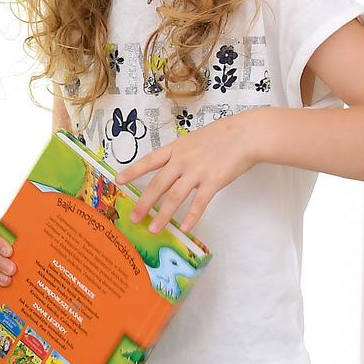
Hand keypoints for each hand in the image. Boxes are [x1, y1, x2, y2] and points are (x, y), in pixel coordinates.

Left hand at [118, 113, 260, 233]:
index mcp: (176, 149)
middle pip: (157, 184)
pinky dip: (191, 217)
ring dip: (162, 215)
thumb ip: (181, 154)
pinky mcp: (213, 182)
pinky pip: (199, 203)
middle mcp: (182, 161)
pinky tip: (185, 228)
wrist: (245, 135)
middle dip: (143, 203)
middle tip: (134, 218)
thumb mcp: (194, 139)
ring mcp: (197, 172)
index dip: (132, 171)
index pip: (149, 161)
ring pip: (174, 197)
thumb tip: (170, 169)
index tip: (118, 181)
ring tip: (154, 229)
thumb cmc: (222, 136)